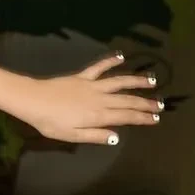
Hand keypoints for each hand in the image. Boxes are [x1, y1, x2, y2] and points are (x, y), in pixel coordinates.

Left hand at [16, 56, 162, 145]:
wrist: (32, 100)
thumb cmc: (50, 122)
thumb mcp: (72, 136)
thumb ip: (95, 136)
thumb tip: (116, 137)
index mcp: (98, 115)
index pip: (126, 117)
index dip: (142, 118)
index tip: (156, 119)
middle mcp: (100, 99)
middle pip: (127, 100)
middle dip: (145, 103)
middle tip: (161, 105)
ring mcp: (92, 85)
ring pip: (120, 82)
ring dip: (137, 80)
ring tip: (152, 81)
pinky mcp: (82, 76)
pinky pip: (100, 68)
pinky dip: (111, 61)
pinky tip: (121, 57)